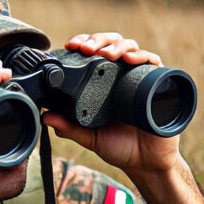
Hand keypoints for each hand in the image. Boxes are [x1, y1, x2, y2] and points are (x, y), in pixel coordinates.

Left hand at [42, 32, 180, 174]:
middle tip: (86, 48)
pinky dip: (141, 55)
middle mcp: (122, 75)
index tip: (71, 45)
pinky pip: (153, 62)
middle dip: (98, 40)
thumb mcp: (91, 137)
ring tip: (105, 54)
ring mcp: (140, 78)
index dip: (84, 43)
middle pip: (111, 44)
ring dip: (116, 45)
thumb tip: (45, 117)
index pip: (94, 52)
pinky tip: (129, 59)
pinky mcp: (158, 84)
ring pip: (130, 48)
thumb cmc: (120, 147)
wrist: (147, 163)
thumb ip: (70, 128)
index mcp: (104, 82)